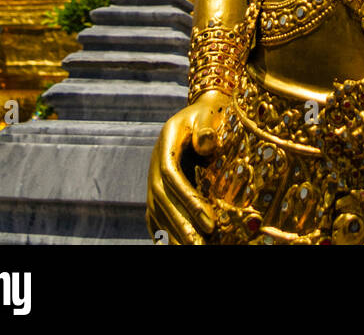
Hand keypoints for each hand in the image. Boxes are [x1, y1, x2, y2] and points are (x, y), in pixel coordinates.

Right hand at [146, 90, 227, 244]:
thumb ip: (205, 128)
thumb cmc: (207, 115)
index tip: (210, 222)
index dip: (189, 200)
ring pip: (158, 211)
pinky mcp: (158, 190)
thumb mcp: (207, 114)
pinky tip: (174, 246)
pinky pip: (156, 216)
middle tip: (200, 246)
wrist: (197, 114)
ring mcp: (154, 177)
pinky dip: (164, 234)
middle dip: (180, 225)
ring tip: (193, 250)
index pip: (173, 177)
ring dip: (173, 233)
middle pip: (162, 199)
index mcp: (166, 143)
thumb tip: (205, 143)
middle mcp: (155, 163)